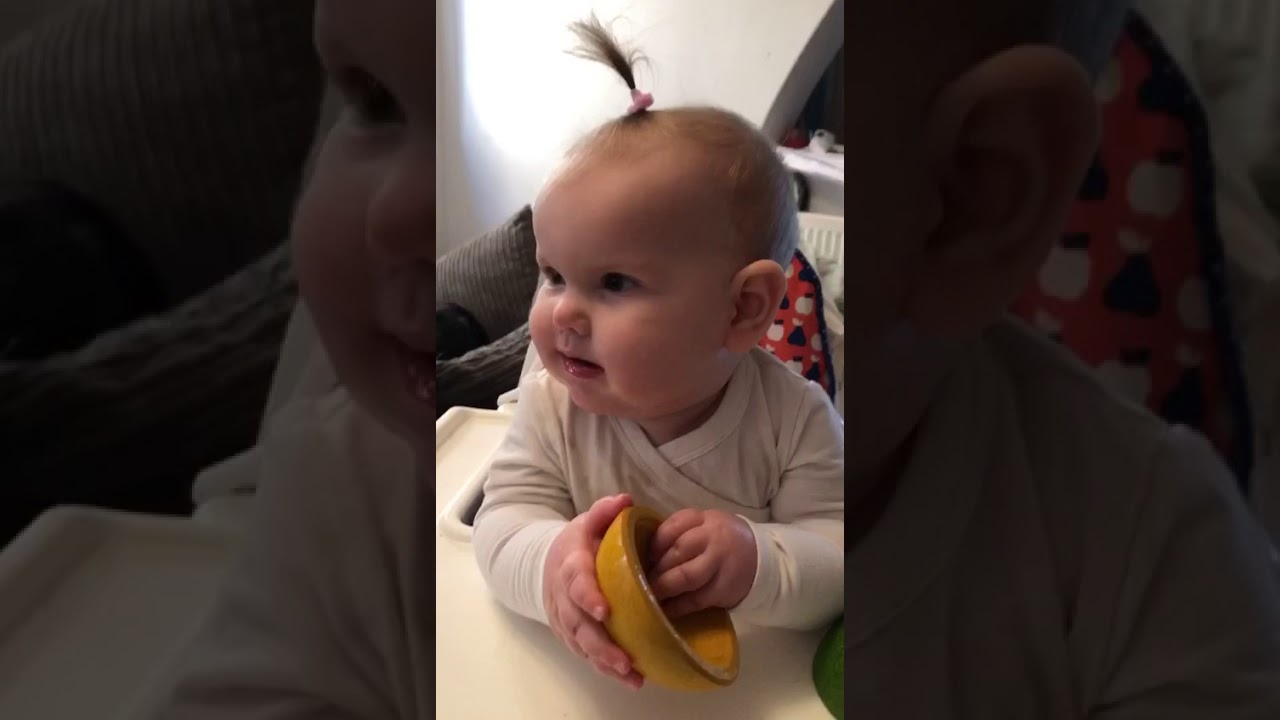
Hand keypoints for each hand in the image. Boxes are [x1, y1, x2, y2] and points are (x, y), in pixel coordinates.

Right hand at [543, 493, 644, 689]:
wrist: (548, 563)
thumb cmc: (578, 542)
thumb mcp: (588, 521)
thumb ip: (605, 511)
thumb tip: (625, 500)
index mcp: (570, 565)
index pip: (576, 581)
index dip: (588, 596)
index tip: (605, 611)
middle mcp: (563, 596)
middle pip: (578, 623)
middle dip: (600, 643)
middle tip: (625, 659)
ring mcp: (564, 618)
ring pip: (581, 643)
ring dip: (604, 661)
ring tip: (631, 675)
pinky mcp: (569, 633)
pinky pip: (584, 653)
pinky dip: (603, 667)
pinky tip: (627, 678)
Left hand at [648, 509, 757, 618]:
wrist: (763, 560)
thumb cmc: (723, 542)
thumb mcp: (706, 526)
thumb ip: (681, 532)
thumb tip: (643, 550)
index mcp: (705, 519)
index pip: (674, 525)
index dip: (655, 542)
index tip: (643, 555)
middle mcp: (713, 538)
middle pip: (678, 550)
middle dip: (656, 567)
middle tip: (639, 579)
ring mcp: (720, 564)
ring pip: (686, 576)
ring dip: (663, 587)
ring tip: (648, 595)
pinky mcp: (724, 589)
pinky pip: (696, 599)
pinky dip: (677, 606)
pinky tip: (665, 610)